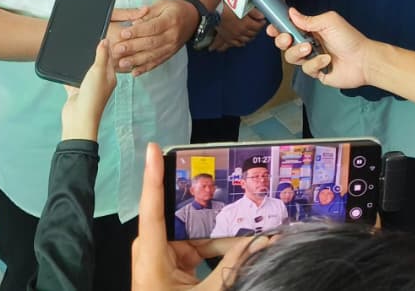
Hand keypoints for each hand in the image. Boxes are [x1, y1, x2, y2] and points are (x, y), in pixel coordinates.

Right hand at [60, 40, 116, 140]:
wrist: (78, 119)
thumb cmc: (92, 97)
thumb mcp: (99, 72)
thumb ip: (101, 56)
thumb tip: (106, 40)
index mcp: (110, 77)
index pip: (109, 58)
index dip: (105, 47)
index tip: (100, 34)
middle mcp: (100, 82)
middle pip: (96, 64)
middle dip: (91, 54)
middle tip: (85, 39)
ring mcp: (87, 87)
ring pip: (83, 71)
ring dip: (79, 64)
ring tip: (73, 50)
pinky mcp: (76, 92)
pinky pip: (71, 80)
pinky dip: (67, 74)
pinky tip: (63, 65)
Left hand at [111, 0, 196, 76]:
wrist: (192, 19)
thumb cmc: (175, 10)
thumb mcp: (162, 4)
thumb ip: (148, 13)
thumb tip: (134, 22)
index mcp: (170, 20)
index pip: (152, 27)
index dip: (137, 31)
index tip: (123, 33)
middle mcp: (172, 35)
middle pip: (151, 43)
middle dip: (133, 47)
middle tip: (118, 49)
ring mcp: (171, 47)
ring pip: (153, 55)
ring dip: (136, 60)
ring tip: (122, 63)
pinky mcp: (169, 54)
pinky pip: (157, 63)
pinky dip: (145, 68)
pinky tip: (134, 72)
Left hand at [133, 142, 258, 289]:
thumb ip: (233, 267)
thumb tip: (262, 243)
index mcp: (152, 255)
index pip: (153, 207)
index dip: (153, 176)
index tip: (153, 148)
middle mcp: (154, 250)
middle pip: (188, 223)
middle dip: (220, 217)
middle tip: (246, 200)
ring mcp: (162, 257)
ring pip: (198, 237)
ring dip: (225, 239)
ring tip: (257, 233)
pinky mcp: (171, 265)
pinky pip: (197, 249)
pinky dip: (218, 251)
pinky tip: (245, 248)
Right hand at [210, 8, 264, 51]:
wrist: (213, 11)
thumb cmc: (226, 7)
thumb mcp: (242, 6)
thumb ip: (253, 11)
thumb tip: (262, 16)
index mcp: (246, 24)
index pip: (258, 26)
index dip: (261, 23)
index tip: (262, 21)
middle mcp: (241, 32)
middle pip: (253, 34)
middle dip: (256, 30)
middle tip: (257, 27)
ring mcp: (233, 36)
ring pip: (245, 40)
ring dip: (249, 37)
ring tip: (251, 34)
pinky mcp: (226, 38)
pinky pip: (235, 44)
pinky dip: (239, 43)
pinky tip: (241, 42)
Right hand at [266, 8, 370, 88]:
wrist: (363, 60)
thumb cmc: (350, 39)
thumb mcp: (329, 22)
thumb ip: (308, 19)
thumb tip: (292, 12)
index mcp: (310, 30)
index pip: (288, 28)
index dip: (278, 28)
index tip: (273, 28)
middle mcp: (308, 44)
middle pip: (284, 44)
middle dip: (282, 41)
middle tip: (287, 38)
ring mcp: (311, 59)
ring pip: (291, 57)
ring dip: (298, 51)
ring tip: (310, 48)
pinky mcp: (316, 72)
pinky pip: (306, 69)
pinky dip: (315, 63)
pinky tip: (326, 59)